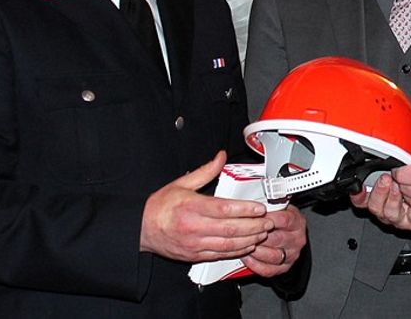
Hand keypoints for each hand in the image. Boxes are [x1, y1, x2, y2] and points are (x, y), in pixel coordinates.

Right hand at [140, 151, 273, 262]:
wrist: (142, 229)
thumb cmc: (160, 206)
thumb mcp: (181, 183)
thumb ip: (205, 171)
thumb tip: (221, 156)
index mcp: (191, 207)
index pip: (224, 209)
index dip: (245, 209)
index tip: (259, 208)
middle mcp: (194, 227)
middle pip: (230, 229)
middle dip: (253, 226)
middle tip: (268, 222)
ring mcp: (195, 243)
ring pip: (228, 245)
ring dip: (249, 240)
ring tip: (262, 234)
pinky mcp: (195, 255)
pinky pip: (220, 255)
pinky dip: (237, 251)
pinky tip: (247, 245)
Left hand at [242, 205, 306, 276]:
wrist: (291, 236)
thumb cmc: (282, 220)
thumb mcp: (281, 207)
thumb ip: (270, 206)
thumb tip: (252, 200)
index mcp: (297, 222)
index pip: (284, 220)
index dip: (266, 219)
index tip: (253, 216)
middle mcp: (297, 239)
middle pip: (276, 239)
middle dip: (257, 235)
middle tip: (243, 231)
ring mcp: (291, 255)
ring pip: (272, 255)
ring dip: (255, 250)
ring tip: (243, 244)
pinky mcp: (284, 268)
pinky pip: (268, 269)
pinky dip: (255, 264)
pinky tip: (246, 257)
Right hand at [350, 173, 410, 230]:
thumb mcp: (404, 169)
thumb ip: (392, 167)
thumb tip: (384, 156)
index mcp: (380, 197)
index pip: (362, 199)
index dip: (357, 195)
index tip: (358, 187)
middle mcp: (387, 210)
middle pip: (373, 207)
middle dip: (378, 192)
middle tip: (385, 179)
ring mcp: (399, 218)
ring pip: (387, 214)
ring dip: (391, 198)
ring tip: (397, 186)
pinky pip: (405, 219)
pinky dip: (405, 207)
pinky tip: (408, 198)